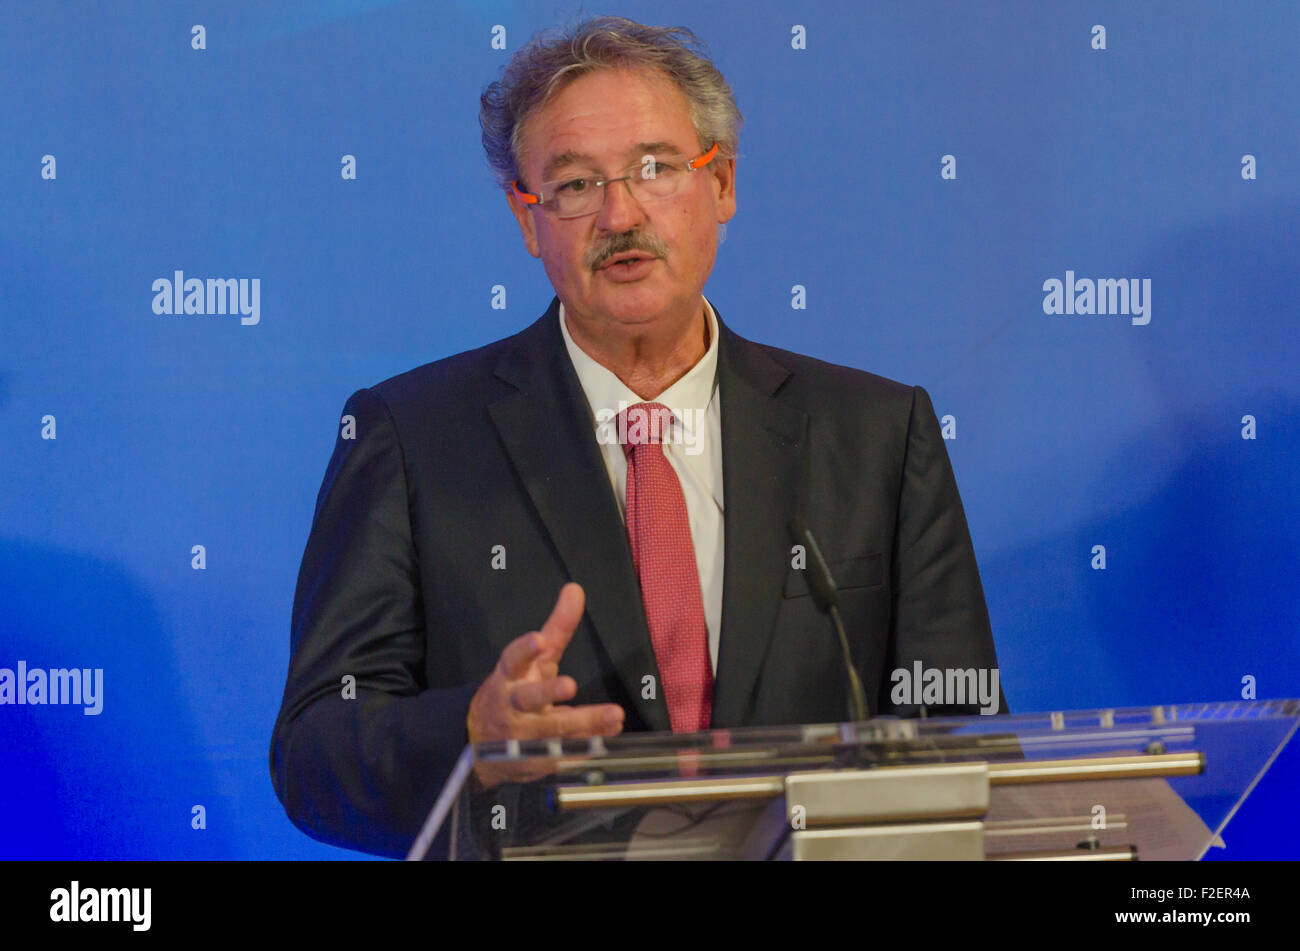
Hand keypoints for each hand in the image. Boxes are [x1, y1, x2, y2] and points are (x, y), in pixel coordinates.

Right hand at [467, 582, 625, 745]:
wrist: (482, 740)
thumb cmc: (516, 688)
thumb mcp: (534, 658)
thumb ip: (557, 627)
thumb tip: (575, 589)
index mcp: (510, 675)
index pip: (513, 659)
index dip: (524, 650)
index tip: (538, 640)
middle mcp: (513, 704)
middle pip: (529, 698)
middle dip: (548, 693)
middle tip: (570, 685)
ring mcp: (523, 734)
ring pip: (552, 729)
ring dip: (584, 722)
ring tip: (614, 715)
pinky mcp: (536, 757)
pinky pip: (564, 751)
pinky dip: (587, 744)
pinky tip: (610, 735)